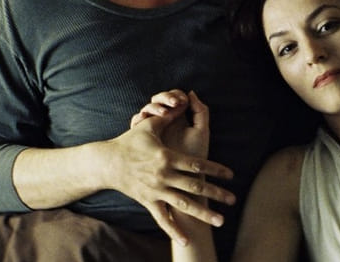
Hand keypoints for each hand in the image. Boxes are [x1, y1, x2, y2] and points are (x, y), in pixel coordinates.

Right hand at [103, 91, 233, 244]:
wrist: (107, 163)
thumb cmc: (130, 142)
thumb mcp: (149, 126)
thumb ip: (168, 115)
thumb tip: (186, 100)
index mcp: (167, 157)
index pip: (196, 165)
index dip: (215, 169)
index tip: (230, 175)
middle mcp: (163, 176)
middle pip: (195, 186)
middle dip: (216, 194)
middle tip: (232, 200)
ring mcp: (156, 191)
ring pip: (184, 205)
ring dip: (203, 214)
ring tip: (220, 221)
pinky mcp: (148, 201)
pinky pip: (163, 219)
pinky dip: (174, 230)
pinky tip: (187, 240)